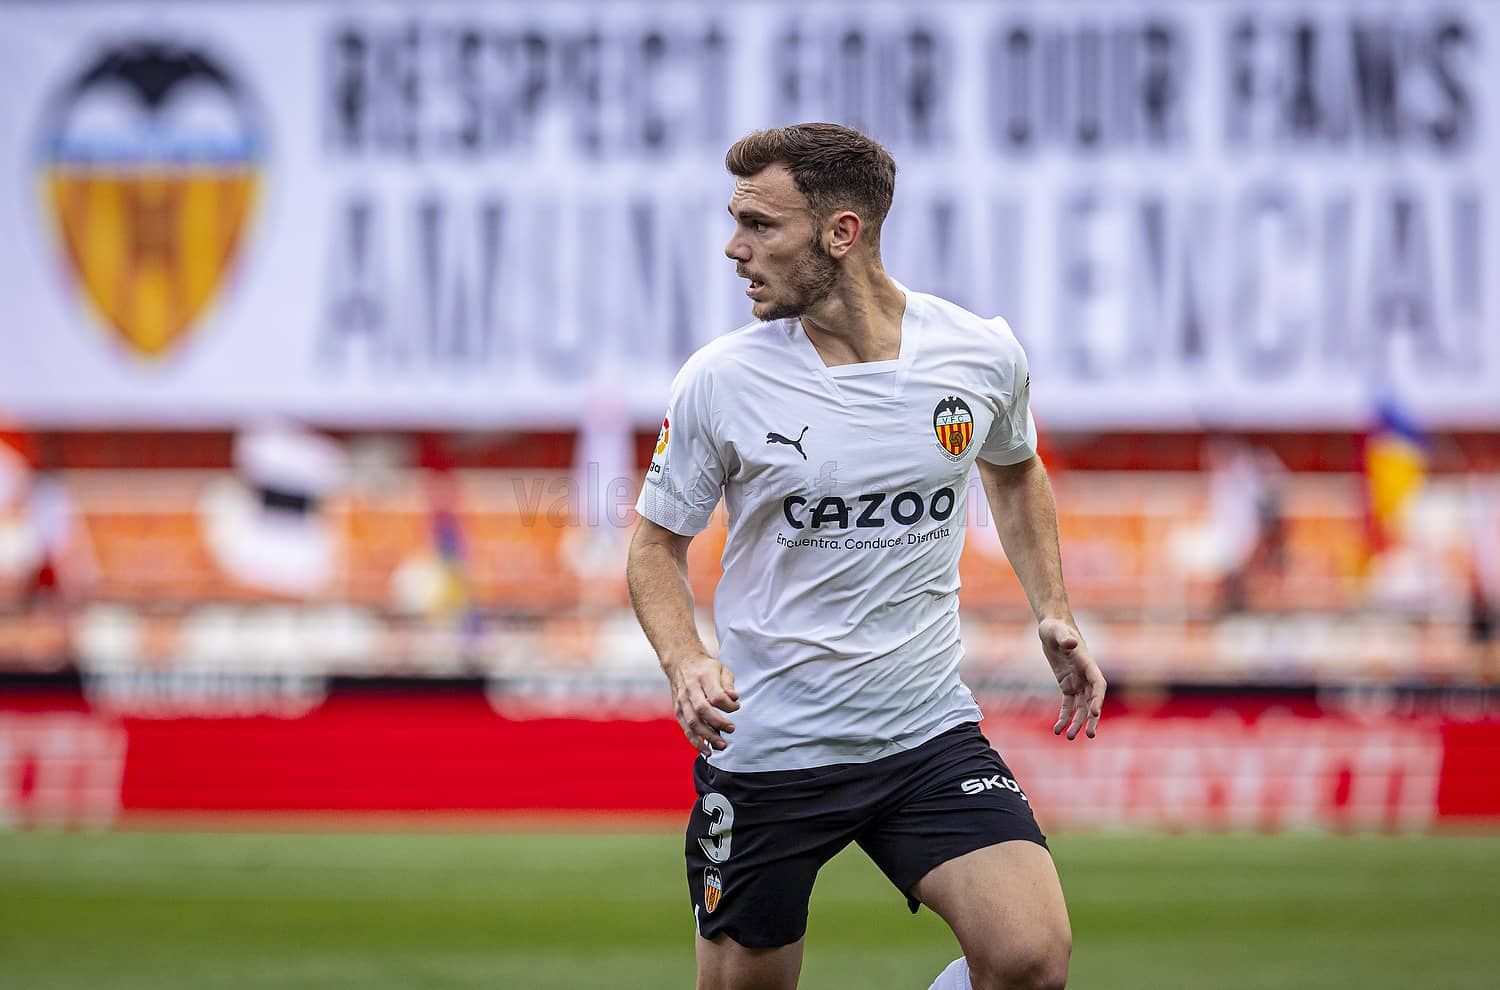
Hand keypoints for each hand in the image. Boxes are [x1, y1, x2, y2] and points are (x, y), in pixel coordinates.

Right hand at [664, 652, 739, 756]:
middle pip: (702, 710)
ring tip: (722, 745)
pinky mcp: (678, 710)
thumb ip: (728, 684)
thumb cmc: (705, 668)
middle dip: (718, 723)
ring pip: (692, 722)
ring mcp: (682, 700)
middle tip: (731, 729)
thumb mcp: (721, 669)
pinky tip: (705, 750)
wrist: (681, 662)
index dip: (728, 705)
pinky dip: (695, 741)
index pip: (716, 695)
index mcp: (704, 677)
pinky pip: (685, 728)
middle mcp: (691, 689)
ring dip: (707, 736)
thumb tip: (734, 698)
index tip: (736, 707)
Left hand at [1040, 617, 1105, 739]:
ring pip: (1081, 707)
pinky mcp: (1067, 685)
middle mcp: (1085, 675)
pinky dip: (1064, 716)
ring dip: (1077, 722)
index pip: (1098, 684)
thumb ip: (1065, 638)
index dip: (1098, 698)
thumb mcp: (1057, 631)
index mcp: (1087, 663)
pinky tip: (1057, 729)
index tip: (1095, 712)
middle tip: (1090, 736)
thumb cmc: (1056, 627)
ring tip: (1069, 737)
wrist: (1052, 627)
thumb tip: (1071, 644)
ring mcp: (1077, 681)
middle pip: (1093, 700)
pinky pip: (1067, 704)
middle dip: (1092, 718)